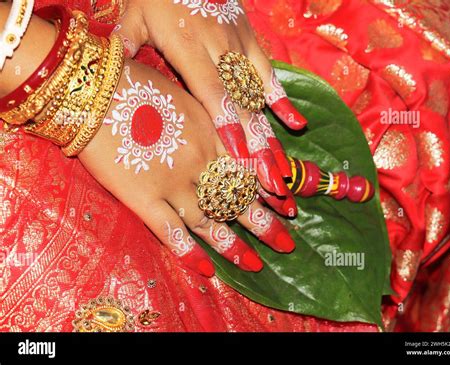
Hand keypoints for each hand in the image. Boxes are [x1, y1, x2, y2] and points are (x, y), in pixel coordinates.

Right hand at [79, 59, 295, 276]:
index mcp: (211, 133)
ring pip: (212, 221)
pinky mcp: (143, 198)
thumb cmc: (137, 83)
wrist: (95, 89)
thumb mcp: (185, 95)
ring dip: (235, 245)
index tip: (288, 205)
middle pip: (238, 199)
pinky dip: (189, 252)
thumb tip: (225, 132)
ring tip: (256, 264)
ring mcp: (173, 183)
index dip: (270, 190)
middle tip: (286, 244)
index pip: (250, 168)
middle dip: (265, 223)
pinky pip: (171, 232)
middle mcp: (200, 162)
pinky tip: (206, 270)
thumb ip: (206, 118)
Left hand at [113, 0, 307, 216]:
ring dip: (270, 135)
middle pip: (242, 105)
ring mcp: (240, 45)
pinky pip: (269, 73)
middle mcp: (220, 50)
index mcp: (188, 46)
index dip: (228, 129)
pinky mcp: (251, 39)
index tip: (239, 162)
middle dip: (257, 146)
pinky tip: (296, 124)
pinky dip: (282, 100)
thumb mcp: (134, 16)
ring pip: (259, 97)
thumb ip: (127, 49)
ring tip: (280, 169)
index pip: (212, 95)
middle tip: (268, 182)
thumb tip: (111, 79)